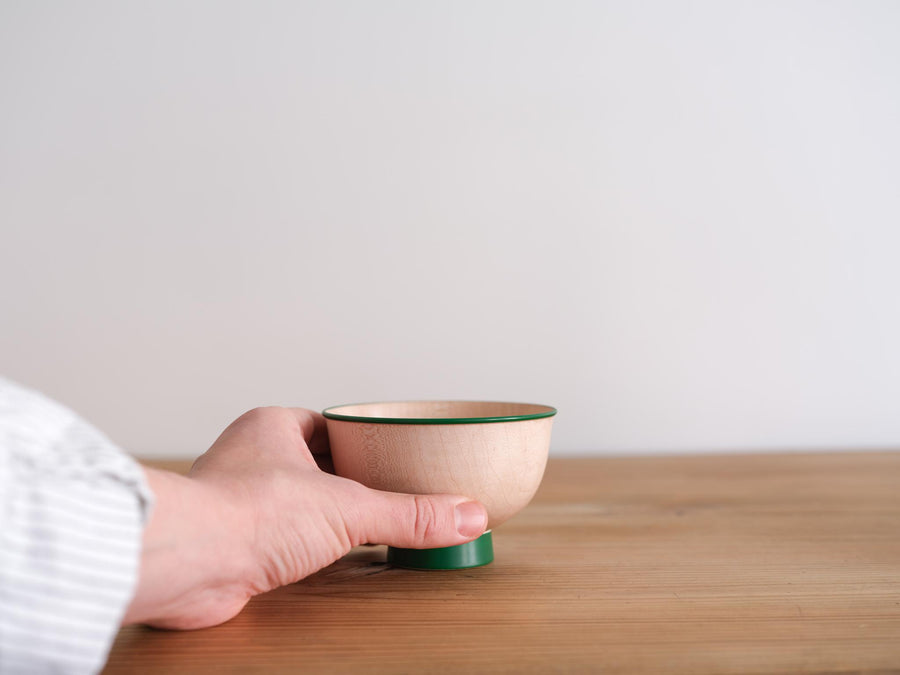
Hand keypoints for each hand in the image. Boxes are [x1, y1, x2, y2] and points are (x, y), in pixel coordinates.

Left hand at [123, 407, 487, 628]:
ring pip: (296, 500)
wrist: (188, 564)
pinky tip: (330, 556)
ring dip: (327, 513)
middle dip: (349, 477)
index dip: (359, 436)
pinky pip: (280, 536)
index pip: (326, 424)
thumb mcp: (349, 508)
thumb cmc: (247, 513)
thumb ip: (409, 514)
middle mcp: (251, 458)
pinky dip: (307, 545)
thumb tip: (466, 515)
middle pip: (314, 463)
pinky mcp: (233, 542)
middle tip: (390, 488)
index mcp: (273, 427)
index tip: (389, 450)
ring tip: (368, 522)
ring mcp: (239, 501)